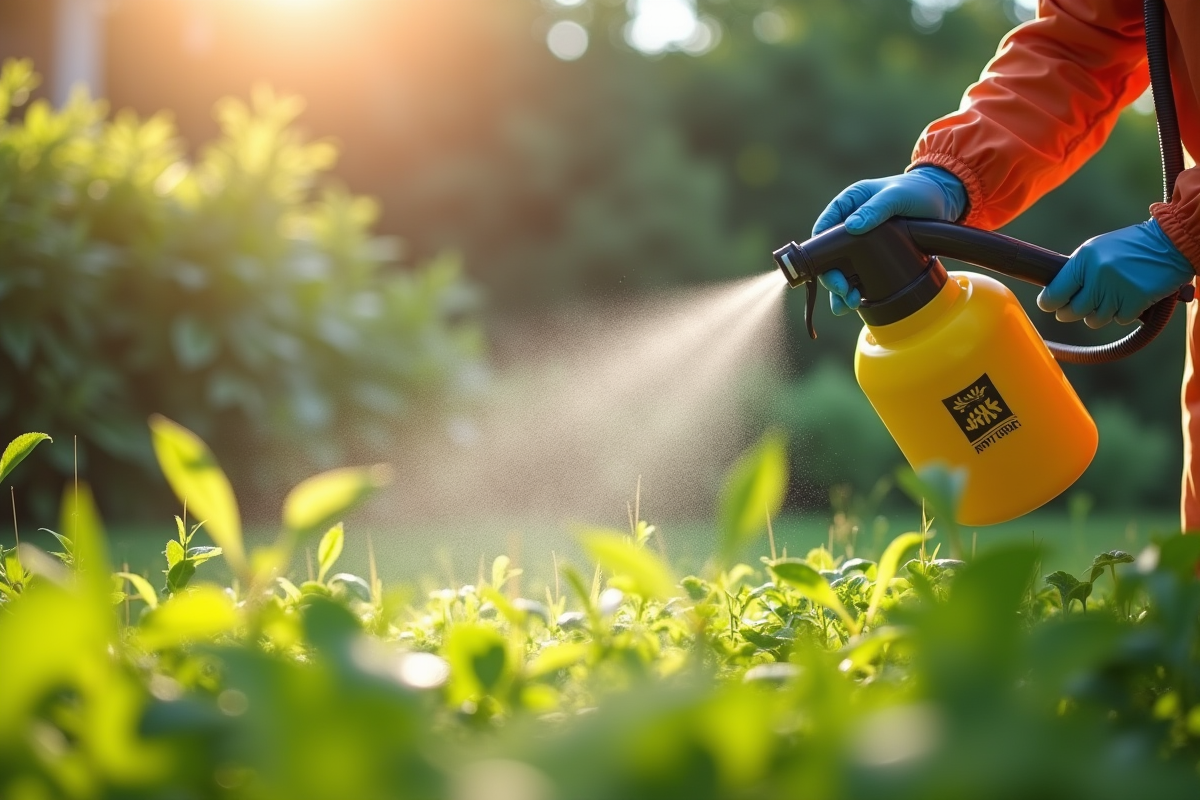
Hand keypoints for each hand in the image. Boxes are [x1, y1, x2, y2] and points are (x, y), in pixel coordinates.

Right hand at [813, 166, 966, 315]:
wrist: (943, 199)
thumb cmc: (917, 191)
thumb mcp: (895, 196)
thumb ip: (874, 209)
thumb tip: (852, 226)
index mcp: (848, 205)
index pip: (824, 228)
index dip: (819, 250)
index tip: (826, 268)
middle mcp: (851, 225)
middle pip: (831, 255)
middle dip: (833, 277)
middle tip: (843, 291)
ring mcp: (863, 243)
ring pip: (844, 269)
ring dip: (843, 289)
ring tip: (850, 304)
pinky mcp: (877, 256)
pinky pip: (860, 274)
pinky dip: (857, 289)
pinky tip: (858, 302)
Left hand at [1036, 219, 1194, 327]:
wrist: (1169, 243)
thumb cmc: (1127, 247)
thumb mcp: (1096, 250)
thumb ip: (1076, 271)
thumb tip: (1052, 296)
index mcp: (1083, 259)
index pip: (1054, 293)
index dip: (1049, 303)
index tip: (1050, 306)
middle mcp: (1098, 275)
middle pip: (1072, 312)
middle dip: (1071, 313)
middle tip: (1078, 308)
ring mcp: (1117, 289)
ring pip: (1094, 320)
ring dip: (1099, 314)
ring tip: (1108, 299)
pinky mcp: (1136, 300)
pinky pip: (1119, 319)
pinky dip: (1123, 313)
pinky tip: (1129, 297)